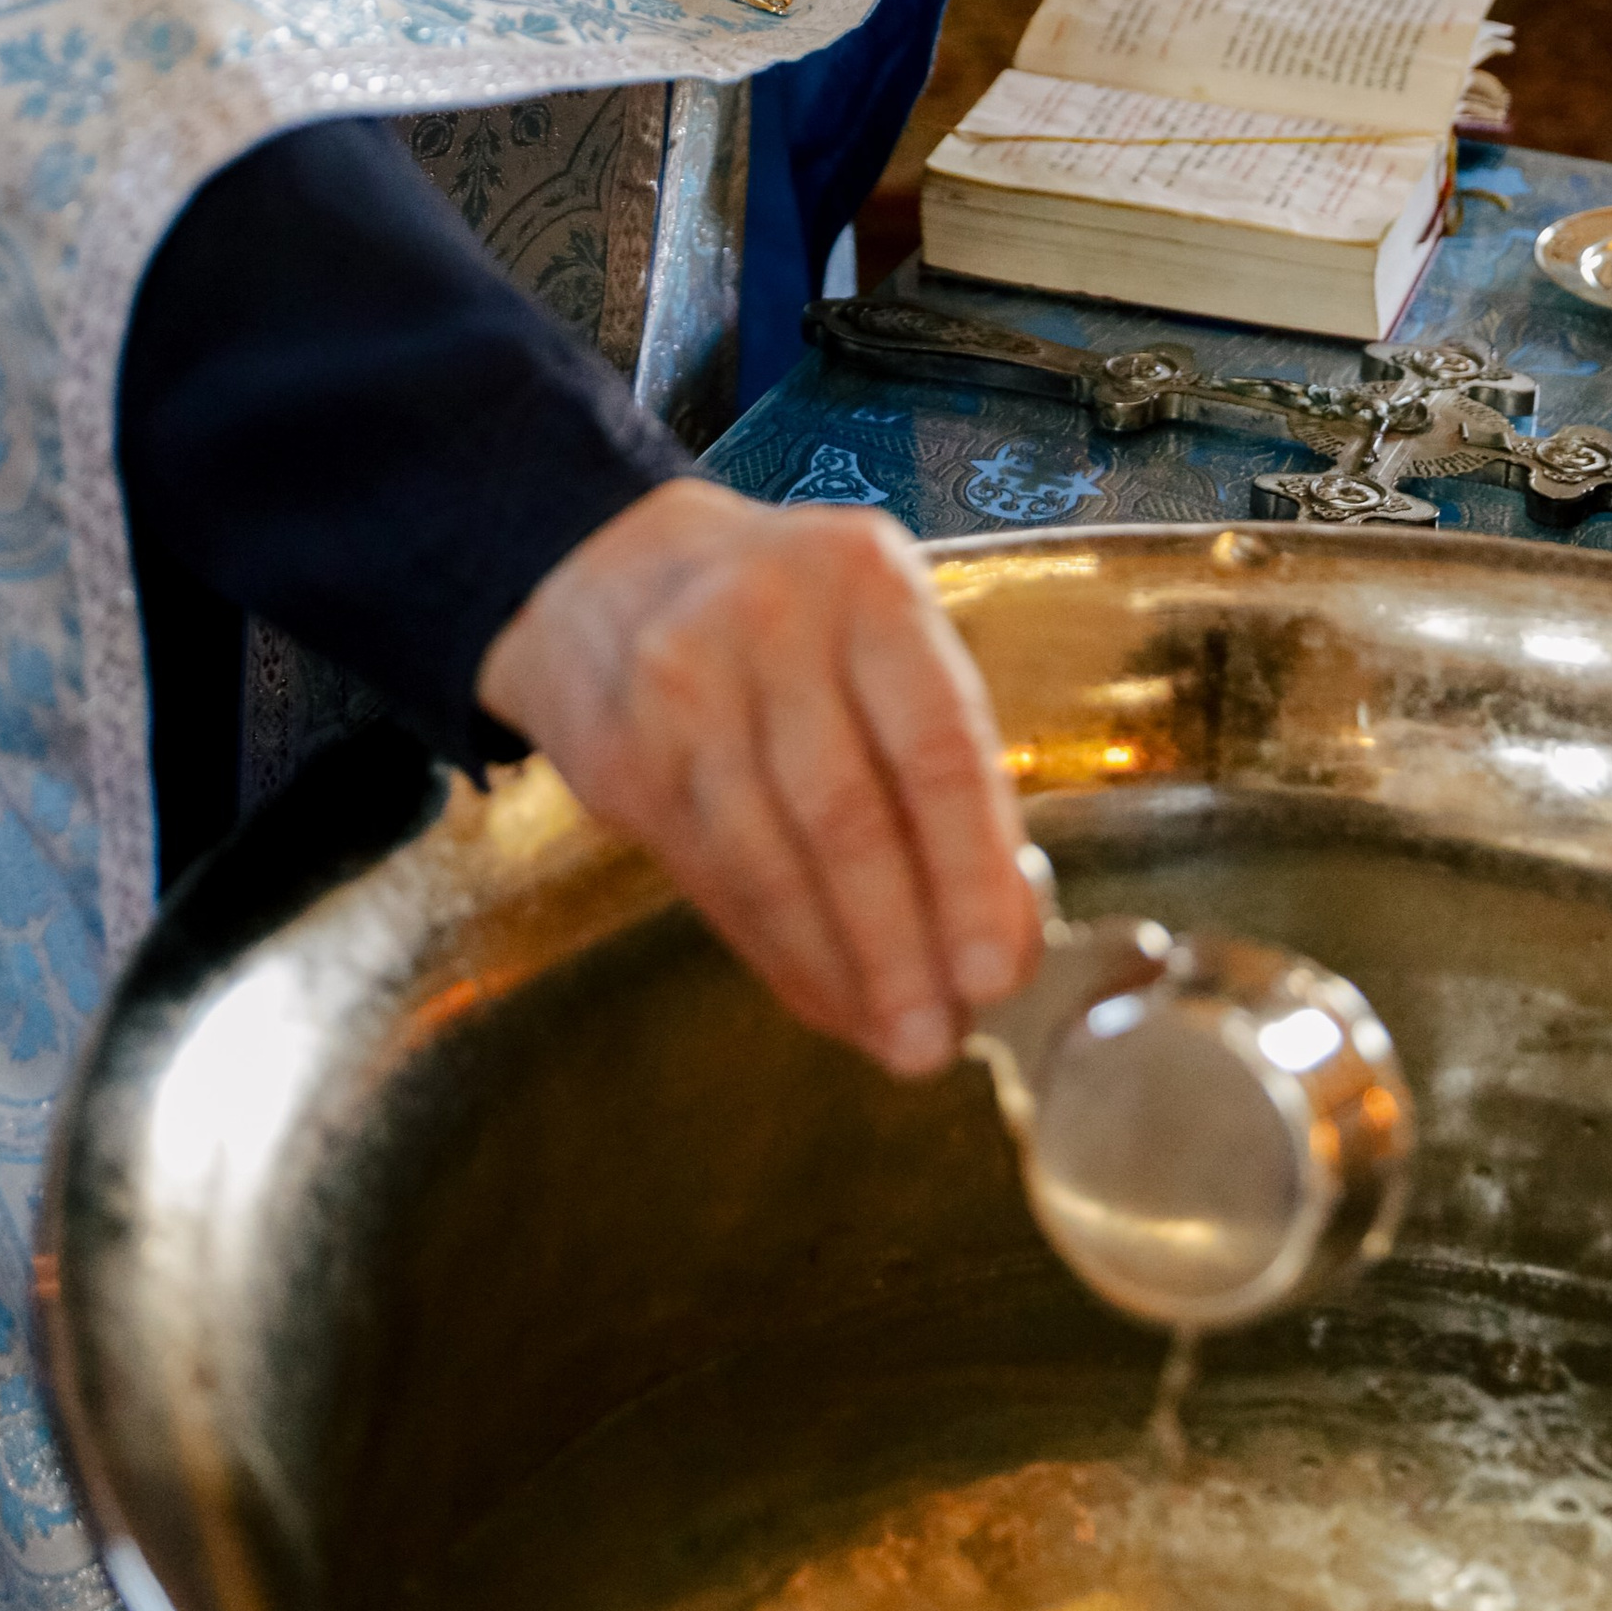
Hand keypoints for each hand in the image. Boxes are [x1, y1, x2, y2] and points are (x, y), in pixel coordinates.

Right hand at [478, 478, 1038, 1075]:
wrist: (607, 571)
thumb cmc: (794, 622)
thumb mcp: (883, 641)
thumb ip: (947, 770)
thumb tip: (1004, 936)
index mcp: (868, 580)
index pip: (934, 743)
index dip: (969, 871)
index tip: (994, 973)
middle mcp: (768, 619)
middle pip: (845, 814)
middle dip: (900, 946)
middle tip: (938, 1040)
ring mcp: (678, 683)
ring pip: (768, 861)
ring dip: (838, 968)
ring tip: (892, 1036)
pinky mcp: (619, 750)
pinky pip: (710, 878)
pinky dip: (775, 951)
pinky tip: (823, 995)